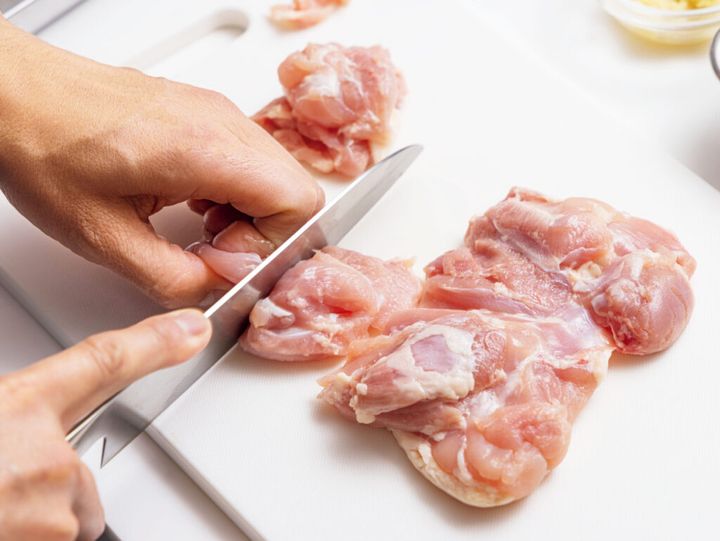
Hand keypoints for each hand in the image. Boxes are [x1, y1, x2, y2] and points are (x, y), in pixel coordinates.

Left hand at [0, 18, 322, 306]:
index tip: (225, 262)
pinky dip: (236, 194)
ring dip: (252, 215)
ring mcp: (216, 112)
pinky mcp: (203, 113)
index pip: (300, 204)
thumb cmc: (44, 147)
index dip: (273, 248)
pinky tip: (197, 207)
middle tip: (217, 252)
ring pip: (277, 175)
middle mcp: (222, 122)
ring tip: (204, 232)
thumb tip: (213, 288)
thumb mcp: (104, 237)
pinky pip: (250, 159)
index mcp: (207, 150)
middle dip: (267, 235)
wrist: (15, 95)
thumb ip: (173, 277)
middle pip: (297, 189)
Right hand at [0, 310, 210, 540]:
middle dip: (46, 489)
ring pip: (63, 525)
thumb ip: (9, 413)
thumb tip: (18, 420)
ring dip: (29, 524)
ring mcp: (49, 516)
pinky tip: (0, 523)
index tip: (194, 328)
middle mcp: (46, 461)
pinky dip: (28, 536)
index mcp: (16, 409)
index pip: (104, 360)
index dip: (153, 342)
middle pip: (80, 479)